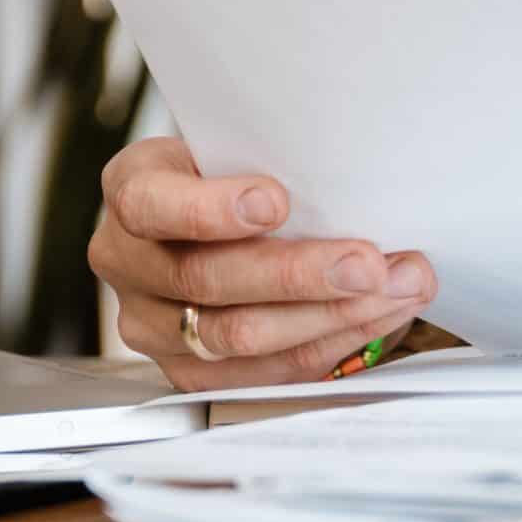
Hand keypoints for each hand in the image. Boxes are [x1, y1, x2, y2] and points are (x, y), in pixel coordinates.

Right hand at [90, 136, 436, 390]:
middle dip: (298, 274)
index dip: (212, 209)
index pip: (151, 204)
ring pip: (239, 336)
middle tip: (366, 263)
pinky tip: (376, 316)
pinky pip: (265, 372)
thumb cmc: (234, 172)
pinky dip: (331, 343)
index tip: (276, 202)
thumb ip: (269, 162)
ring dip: (330, 314)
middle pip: (205, 280)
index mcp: (131, 189)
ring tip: (394, 288)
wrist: (215, 218)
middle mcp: (127, 262)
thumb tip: (352, 180)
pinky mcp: (190, 374)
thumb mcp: (235, 147)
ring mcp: (153, 327)